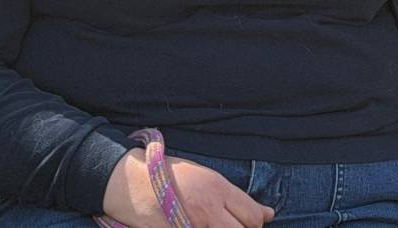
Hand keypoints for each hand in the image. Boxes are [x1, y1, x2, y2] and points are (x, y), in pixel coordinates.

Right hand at [102, 148, 274, 226]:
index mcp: (217, 188)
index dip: (255, 222)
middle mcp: (208, 209)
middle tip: (232, 224)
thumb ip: (235, 197)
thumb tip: (268, 213)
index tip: (250, 221)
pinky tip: (197, 225)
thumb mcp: (204, 176)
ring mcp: (192, 226)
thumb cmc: (167, 175)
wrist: (128, 183)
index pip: (253, 217)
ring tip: (212, 223)